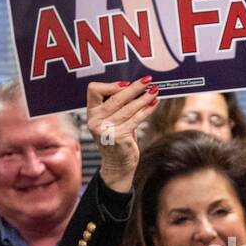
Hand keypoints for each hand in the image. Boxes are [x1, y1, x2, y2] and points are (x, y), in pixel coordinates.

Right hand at [85, 77, 156, 191]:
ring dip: (144, 98)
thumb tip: (135, 86)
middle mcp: (95, 121)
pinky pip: (136, 119)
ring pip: (128, 108)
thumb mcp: (112, 120)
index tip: (126, 83)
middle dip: (134, 88)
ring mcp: (106, 130)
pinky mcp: (118, 138)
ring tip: (154, 91)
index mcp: (91, 113)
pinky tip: (154, 104)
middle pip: (115, 98)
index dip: (111, 85)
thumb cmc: (117, 138)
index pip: (94, 90)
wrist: (117, 164)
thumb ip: (118, 105)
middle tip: (147, 80)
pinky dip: (147, 110)